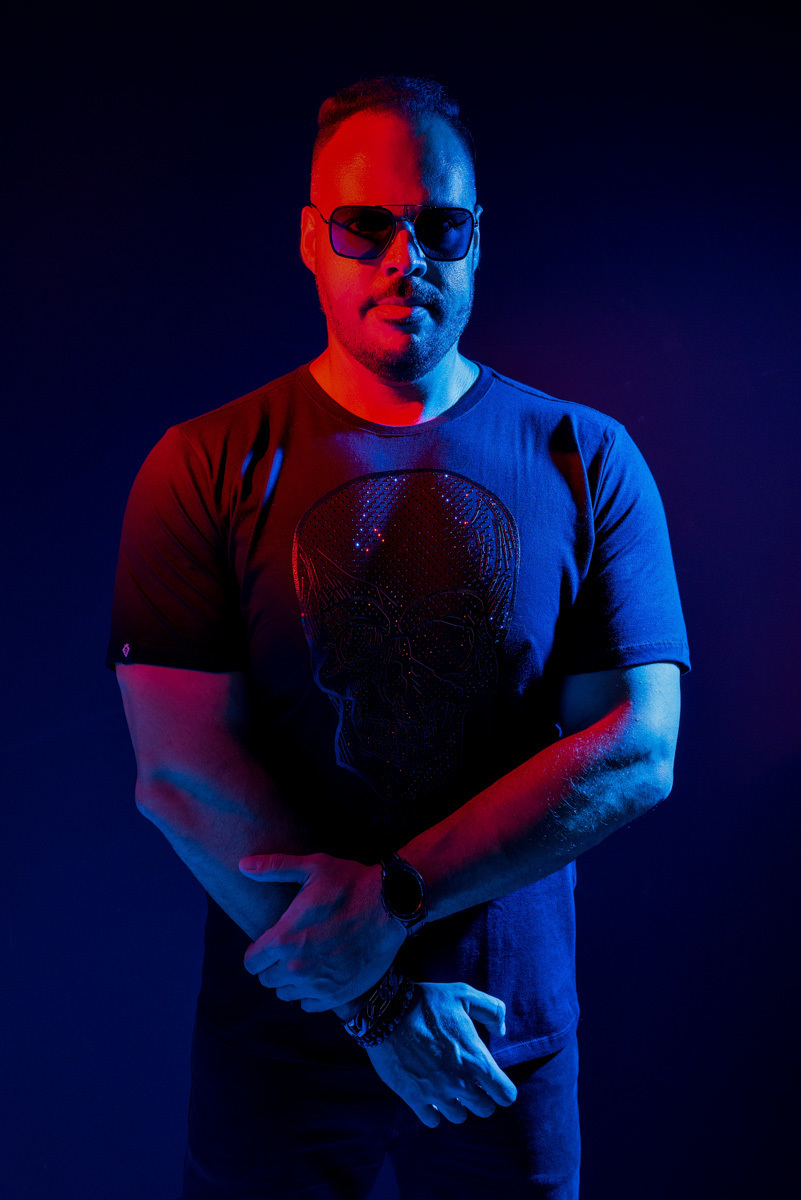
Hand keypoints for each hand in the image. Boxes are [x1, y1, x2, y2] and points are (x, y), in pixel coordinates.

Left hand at [238, 851, 406, 1011]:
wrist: (392, 905)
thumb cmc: (351, 883)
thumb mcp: (312, 868)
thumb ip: (274, 867)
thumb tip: (243, 864)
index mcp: (285, 939)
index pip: (251, 963)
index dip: (256, 952)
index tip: (267, 944)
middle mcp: (297, 967)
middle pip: (267, 980)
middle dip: (273, 965)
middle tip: (288, 949)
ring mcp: (318, 984)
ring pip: (286, 993)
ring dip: (291, 980)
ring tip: (306, 960)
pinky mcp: (338, 995)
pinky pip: (309, 1005)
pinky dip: (311, 992)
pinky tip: (321, 973)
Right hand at [364, 981, 516, 1127]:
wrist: (388, 1011)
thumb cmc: (428, 1001)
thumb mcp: (465, 995)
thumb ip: (492, 1010)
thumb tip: (501, 1031)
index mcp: (475, 1058)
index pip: (505, 1094)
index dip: (502, 1089)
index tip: (493, 1082)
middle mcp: (460, 1082)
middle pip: (485, 1110)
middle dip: (481, 1098)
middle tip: (469, 1083)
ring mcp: (436, 1093)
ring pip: (459, 1117)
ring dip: (456, 1104)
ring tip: (447, 1086)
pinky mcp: (414, 1098)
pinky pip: (432, 1120)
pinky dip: (433, 1111)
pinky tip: (429, 1095)